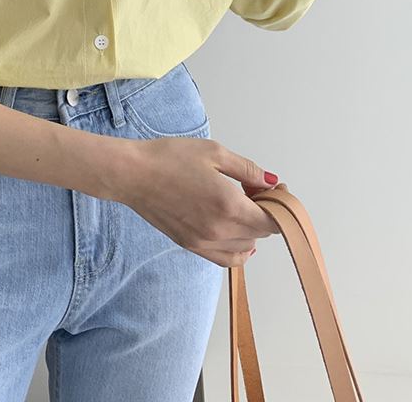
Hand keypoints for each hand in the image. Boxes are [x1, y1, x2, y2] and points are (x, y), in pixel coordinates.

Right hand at [113, 137, 281, 267]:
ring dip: (251, 229)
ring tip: (237, 205)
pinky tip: (232, 229)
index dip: (279, 205)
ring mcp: (204, 242)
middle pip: (261, 233)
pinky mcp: (191, 245)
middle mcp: (220, 230)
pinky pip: (226, 258)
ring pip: (246, 247)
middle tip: (252, 188)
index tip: (274, 189)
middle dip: (264, 212)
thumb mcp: (214, 152)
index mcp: (229, 205)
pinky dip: (237, 248)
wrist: (132, 174)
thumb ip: (247, 170)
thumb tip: (271, 182)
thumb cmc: (169, 158)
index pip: (272, 221)